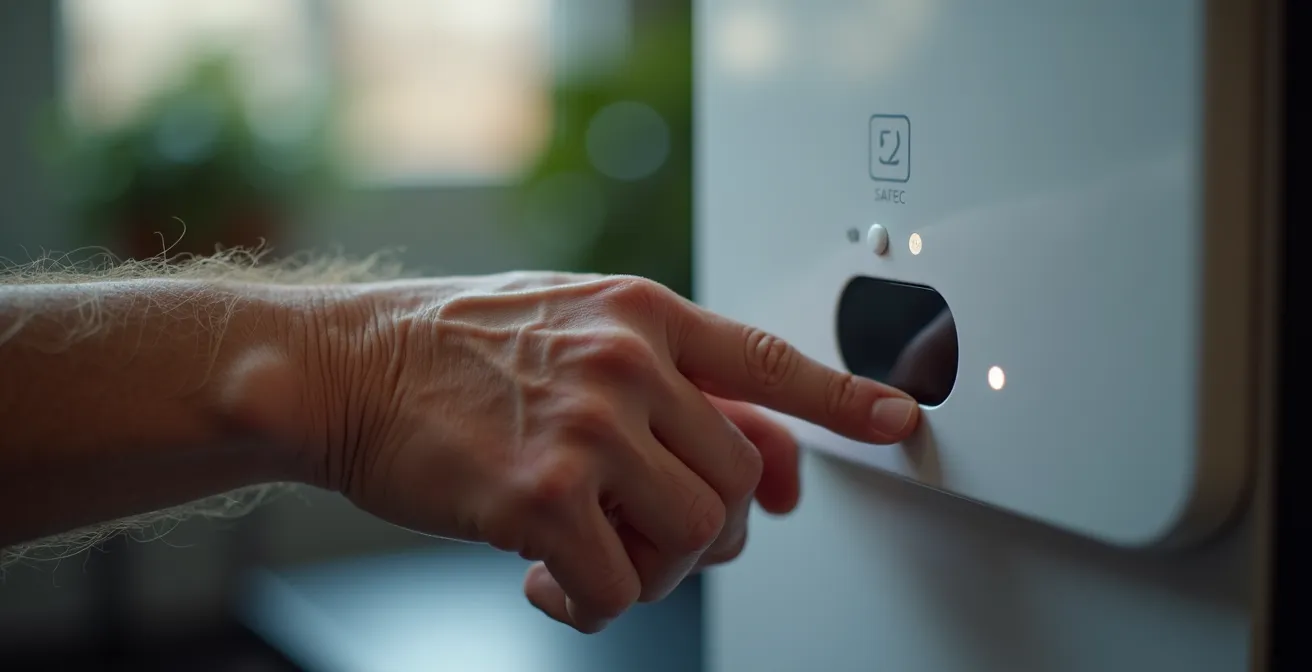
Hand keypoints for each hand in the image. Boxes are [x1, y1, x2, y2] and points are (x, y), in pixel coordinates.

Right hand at [302, 272, 919, 632]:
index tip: (897, 418)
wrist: (342, 368)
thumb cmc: (453, 350)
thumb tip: (773, 454)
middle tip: (657, 540)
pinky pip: (617, 587)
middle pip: (741, 478)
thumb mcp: (573, 329)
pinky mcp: (541, 495)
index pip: (767, 358)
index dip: (841, 395)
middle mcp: (626, 360)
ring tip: (593, 558)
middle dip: (715, 529)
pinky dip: (593, 604)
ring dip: (654, 570)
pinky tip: (546, 580)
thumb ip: (673, 383)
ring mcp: (587, 425)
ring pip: (695, 536)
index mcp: (642, 313)